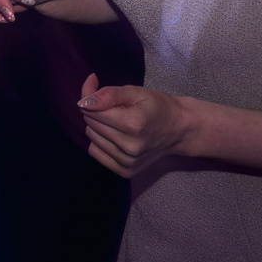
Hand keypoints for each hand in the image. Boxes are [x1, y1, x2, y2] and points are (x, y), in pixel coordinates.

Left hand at [77, 77, 192, 177]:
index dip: (92, 98)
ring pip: (91, 138)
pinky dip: (100, 141)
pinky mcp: (125, 171)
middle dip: (96, 111)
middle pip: (91, 124)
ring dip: (99, 127)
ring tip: (118, 122)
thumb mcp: (136, 91)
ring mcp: (128, 162)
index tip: (98, 89)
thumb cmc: (158, 107)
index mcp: (134, 125)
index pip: (93, 111)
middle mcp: (130, 147)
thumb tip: (83, 102)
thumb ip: (108, 94)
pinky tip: (115, 135)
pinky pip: (95, 152)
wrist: (179, 129)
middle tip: (115, 108)